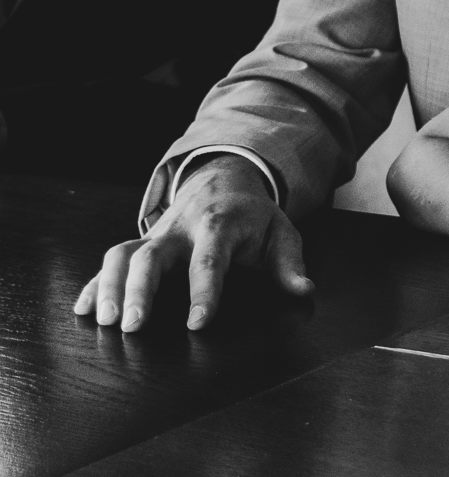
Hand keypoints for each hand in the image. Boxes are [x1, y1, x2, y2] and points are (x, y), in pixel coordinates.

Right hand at [73, 154, 311, 331]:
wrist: (223, 182)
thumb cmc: (254, 217)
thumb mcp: (281, 232)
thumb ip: (290, 263)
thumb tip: (304, 291)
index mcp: (219, 226)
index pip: (210, 260)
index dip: (204, 292)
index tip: (198, 324)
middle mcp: (181, 229)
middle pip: (153, 255)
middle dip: (141, 290)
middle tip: (133, 327)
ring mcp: (156, 236)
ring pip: (123, 254)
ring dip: (110, 286)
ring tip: (104, 322)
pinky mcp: (140, 243)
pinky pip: (111, 261)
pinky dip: (94, 284)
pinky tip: (82, 311)